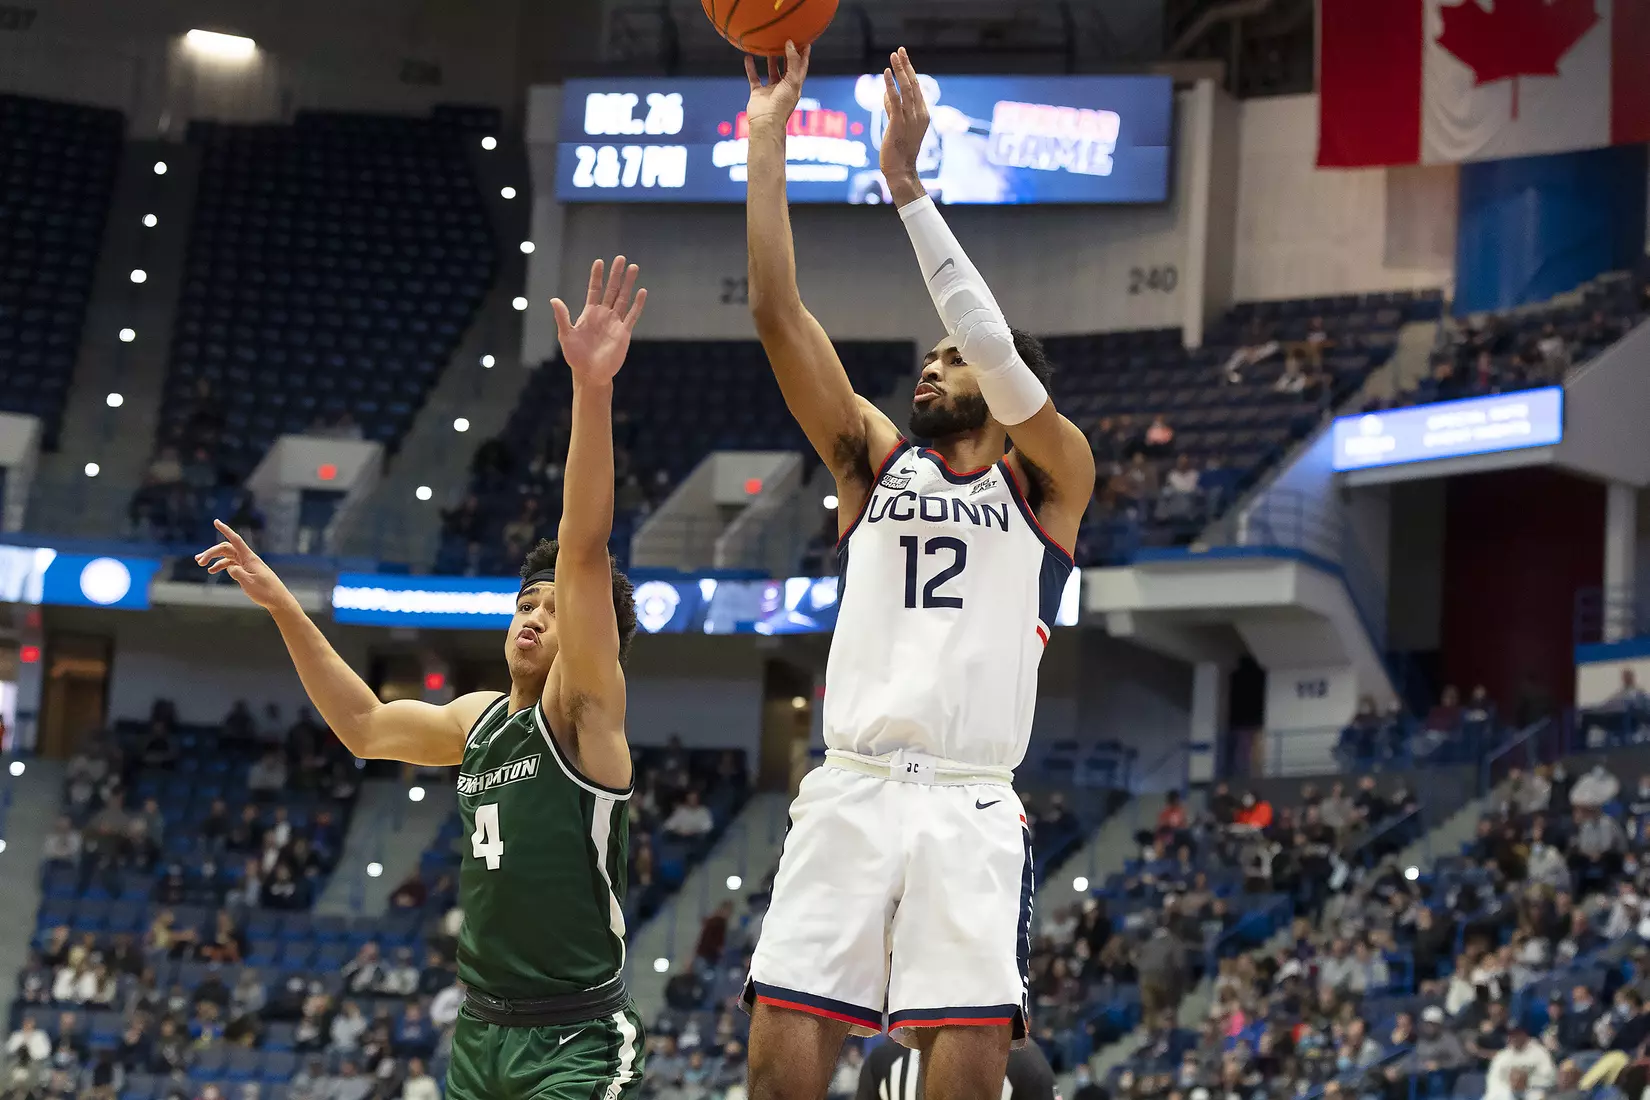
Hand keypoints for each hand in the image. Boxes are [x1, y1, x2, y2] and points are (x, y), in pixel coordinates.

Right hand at [196, 520, 294, 612]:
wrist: (277, 600)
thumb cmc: (266, 591)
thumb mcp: (249, 582)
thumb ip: (237, 573)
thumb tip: (229, 567)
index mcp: (249, 558)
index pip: (235, 540)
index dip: (225, 530)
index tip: (216, 521)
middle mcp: (247, 558)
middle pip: (226, 548)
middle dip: (211, 552)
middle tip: (199, 561)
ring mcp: (246, 564)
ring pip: (227, 556)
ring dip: (214, 558)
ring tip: (201, 564)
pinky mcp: (246, 571)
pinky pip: (231, 564)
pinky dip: (221, 566)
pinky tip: (212, 571)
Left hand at [552, 256, 646, 384]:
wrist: (590, 374)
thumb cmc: (576, 356)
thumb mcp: (566, 335)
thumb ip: (562, 317)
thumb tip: (554, 299)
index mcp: (589, 313)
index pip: (594, 289)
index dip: (597, 276)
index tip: (599, 262)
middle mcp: (604, 314)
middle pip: (612, 290)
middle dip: (616, 274)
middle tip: (621, 258)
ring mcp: (615, 322)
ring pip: (624, 298)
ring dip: (629, 284)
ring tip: (634, 268)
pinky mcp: (624, 332)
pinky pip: (632, 315)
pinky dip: (637, 304)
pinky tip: (642, 292)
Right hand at [744, 41, 808, 128]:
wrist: (766, 121)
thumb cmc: (782, 104)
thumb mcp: (792, 80)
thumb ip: (792, 61)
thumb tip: (790, 43)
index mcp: (796, 85)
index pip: (801, 66)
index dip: (804, 54)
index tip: (805, 41)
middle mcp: (784, 86)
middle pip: (787, 67)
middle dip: (787, 54)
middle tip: (785, 39)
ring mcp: (771, 89)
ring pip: (772, 70)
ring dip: (770, 59)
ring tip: (768, 44)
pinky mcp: (758, 92)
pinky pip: (754, 77)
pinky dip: (751, 67)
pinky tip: (748, 57)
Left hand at [880, 47, 930, 182]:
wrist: (900, 170)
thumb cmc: (898, 150)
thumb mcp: (897, 125)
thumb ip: (893, 108)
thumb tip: (887, 93)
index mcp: (922, 114)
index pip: (917, 88)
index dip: (910, 71)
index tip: (903, 57)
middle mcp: (920, 114)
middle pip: (914, 84)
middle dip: (906, 65)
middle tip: (900, 50)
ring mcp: (911, 118)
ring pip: (907, 89)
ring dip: (900, 70)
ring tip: (894, 55)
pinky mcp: (899, 123)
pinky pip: (895, 100)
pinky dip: (891, 84)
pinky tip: (887, 72)